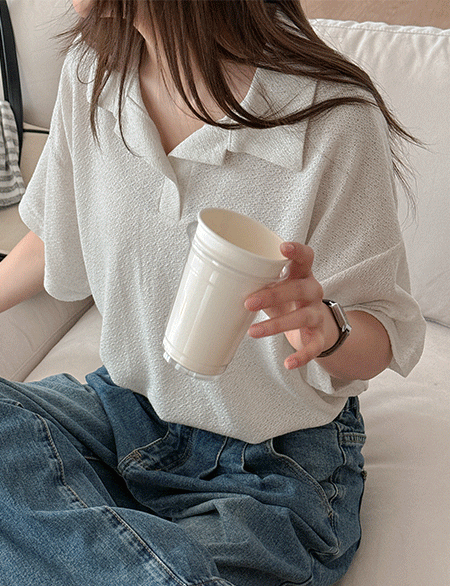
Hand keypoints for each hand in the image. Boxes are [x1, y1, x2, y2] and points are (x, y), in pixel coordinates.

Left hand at [245, 242, 331, 369]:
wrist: (315, 326)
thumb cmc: (288, 301)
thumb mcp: (276, 287)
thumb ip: (255, 281)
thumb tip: (213, 277)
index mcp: (301, 274)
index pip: (305, 257)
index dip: (296, 250)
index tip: (282, 247)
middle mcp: (313, 291)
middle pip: (298, 288)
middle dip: (273, 295)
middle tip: (248, 303)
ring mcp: (317, 313)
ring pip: (302, 317)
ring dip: (276, 325)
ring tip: (253, 332)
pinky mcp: (319, 336)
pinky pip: (313, 347)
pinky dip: (301, 356)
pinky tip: (288, 363)